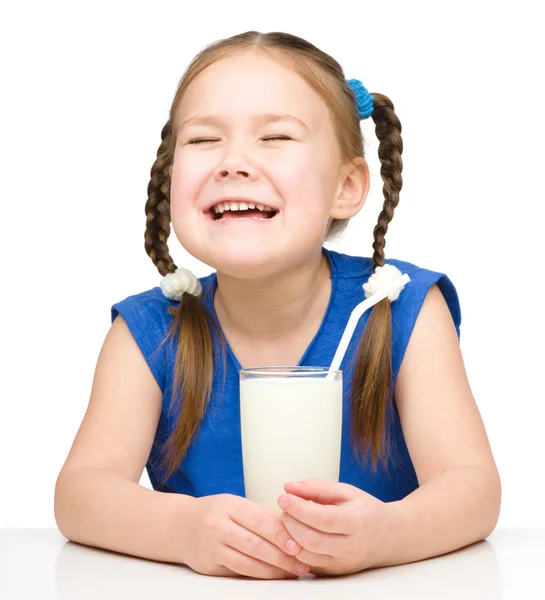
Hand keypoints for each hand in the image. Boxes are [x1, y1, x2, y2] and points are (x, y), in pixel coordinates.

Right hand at [179, 493, 309, 578]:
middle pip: (255, 545)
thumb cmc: (215, 512)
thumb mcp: (235, 505)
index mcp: (229, 506)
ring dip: (272, 571)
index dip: (281, 535)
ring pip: (246, 563)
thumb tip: (294, 526)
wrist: (178, 525)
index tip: (300, 545)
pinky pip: (237, 573)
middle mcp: (218, 526)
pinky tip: (271, 576)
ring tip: (291, 573)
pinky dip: (257, 576)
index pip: (260, 521)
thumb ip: (262, 515)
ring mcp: (211, 548)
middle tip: (302, 565)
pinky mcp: (208, 567)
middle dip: (282, 557)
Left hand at [278, 479, 392, 575]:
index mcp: (356, 523)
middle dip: (290, 521)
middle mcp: (350, 548)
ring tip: (288, 518)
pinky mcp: (334, 573)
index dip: (298, 508)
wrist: (389, 537)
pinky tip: (293, 532)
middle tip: (284, 506)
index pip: (322, 519)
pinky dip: (295, 548)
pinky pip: (307, 564)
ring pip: (305, 555)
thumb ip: (317, 488)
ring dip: (289, 536)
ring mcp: (342, 564)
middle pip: (310, 539)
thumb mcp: (346, 491)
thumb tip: (288, 487)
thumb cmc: (365, 510)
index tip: (283, 497)